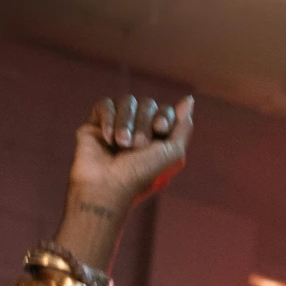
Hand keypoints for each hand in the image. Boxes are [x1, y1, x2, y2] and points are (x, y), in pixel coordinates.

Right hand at [56, 95, 195, 270]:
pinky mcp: (96, 123)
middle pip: (147, 103)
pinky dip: (108, 119)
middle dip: (144, 123)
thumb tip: (189, 99)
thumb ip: (184, 127)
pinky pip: (105, 104)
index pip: (165, 110)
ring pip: (126, 101)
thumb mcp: (173, 153)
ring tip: (121, 144)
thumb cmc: (141, 175)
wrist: (107, 186)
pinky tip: (107, 138)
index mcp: (156, 135)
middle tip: (136, 146)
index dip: (164, 115)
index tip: (160, 129)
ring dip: (126, 122)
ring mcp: (116, 124)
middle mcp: (137, 127)